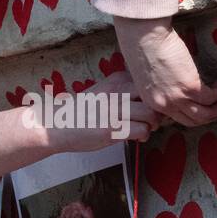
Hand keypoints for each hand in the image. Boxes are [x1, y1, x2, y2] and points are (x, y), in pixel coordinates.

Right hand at [42, 72, 163, 150]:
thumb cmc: (81, 112)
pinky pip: (143, 130)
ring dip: (153, 125)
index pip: (149, 84)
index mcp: (117, 80)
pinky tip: (136, 138)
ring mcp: (115, 110)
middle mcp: (118, 92)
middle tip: (153, 119)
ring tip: (145, 129)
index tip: (149, 106)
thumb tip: (149, 102)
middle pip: (154, 97)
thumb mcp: (104, 91)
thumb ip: (124, 92)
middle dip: (158, 111)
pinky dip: (144, 136)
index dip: (153, 97)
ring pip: (152, 114)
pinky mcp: (113, 128)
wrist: (58, 124)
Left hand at [115, 17, 216, 126]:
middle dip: (212, 116)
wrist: (142, 37)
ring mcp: (178, 97)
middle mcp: (165, 104)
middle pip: (194, 121)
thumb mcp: (146, 75)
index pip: (178, 118)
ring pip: (206, 114)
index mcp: (153, 102)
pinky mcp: (190, 86)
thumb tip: (172, 84)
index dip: (195, 115)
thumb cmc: (141, 48)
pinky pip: (211, 96)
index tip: (205, 108)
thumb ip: (158, 85)